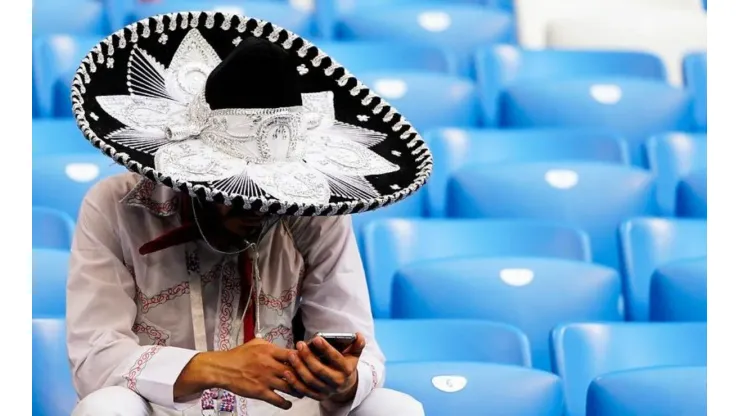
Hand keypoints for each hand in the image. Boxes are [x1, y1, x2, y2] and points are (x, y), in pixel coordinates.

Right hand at [174, 338, 298, 409]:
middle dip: (304, 376)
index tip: (309, 363)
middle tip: (309, 380)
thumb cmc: (238, 355)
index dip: (304, 359)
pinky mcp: (260, 392)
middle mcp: (270, 365)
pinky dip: (286, 403)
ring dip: (298, 391)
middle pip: (295, 371)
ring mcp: (266, 379)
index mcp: (270, 351)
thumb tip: (282, 346)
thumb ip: (271, 345)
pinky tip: (289, 404)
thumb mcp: (256, 343)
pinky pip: (278, 400)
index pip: (293, 354)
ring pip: (290, 386)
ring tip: (302, 392)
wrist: (223, 368)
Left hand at [284, 333, 365, 403]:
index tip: (316, 338)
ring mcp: (327, 391)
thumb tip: (359, 335)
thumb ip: (357, 345)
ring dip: (299, 368)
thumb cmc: (346, 365)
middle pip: (320, 370)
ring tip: (292, 355)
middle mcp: (337, 382)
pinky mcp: (318, 397)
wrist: (346, 386)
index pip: (335, 358)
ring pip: (310, 380)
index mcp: (346, 370)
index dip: (326, 349)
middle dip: (308, 357)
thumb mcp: (354, 355)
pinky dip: (294, 383)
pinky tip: (287, 372)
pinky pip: (304, 391)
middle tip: (299, 344)